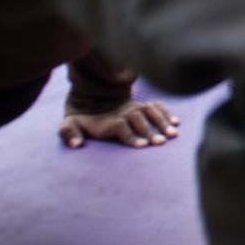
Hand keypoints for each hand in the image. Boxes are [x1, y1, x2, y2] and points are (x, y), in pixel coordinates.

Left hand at [59, 99, 180, 149]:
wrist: (93, 99)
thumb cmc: (83, 119)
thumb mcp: (69, 124)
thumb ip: (69, 133)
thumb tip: (76, 145)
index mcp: (109, 119)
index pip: (121, 126)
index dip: (131, 136)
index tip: (142, 146)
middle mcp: (124, 111)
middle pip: (138, 119)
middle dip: (150, 131)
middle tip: (160, 142)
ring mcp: (135, 106)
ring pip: (151, 111)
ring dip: (162, 122)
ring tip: (173, 134)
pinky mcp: (142, 105)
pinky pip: (157, 106)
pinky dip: (166, 112)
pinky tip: (176, 122)